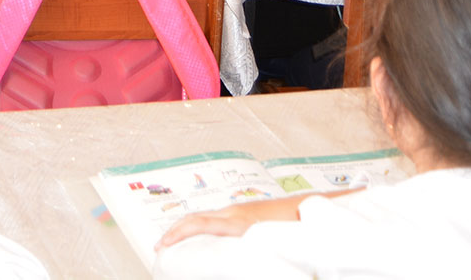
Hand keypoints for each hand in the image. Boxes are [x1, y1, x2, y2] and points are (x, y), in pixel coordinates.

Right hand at [158, 196, 306, 248]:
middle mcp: (235, 212)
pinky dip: (200, 226)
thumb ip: (250, 250)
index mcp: (239, 221)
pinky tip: (200, 239)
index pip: (200, 223)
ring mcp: (238, 210)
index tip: (163, 245)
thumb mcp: (270, 242)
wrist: (311, 208)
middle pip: (195, 217)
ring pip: (204, 216)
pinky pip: (215, 218)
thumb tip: (236, 263)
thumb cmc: (295, 227)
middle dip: (174, 231)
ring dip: (186, 228)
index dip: (178, 233)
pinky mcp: (243, 212)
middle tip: (159, 248)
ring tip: (173, 244)